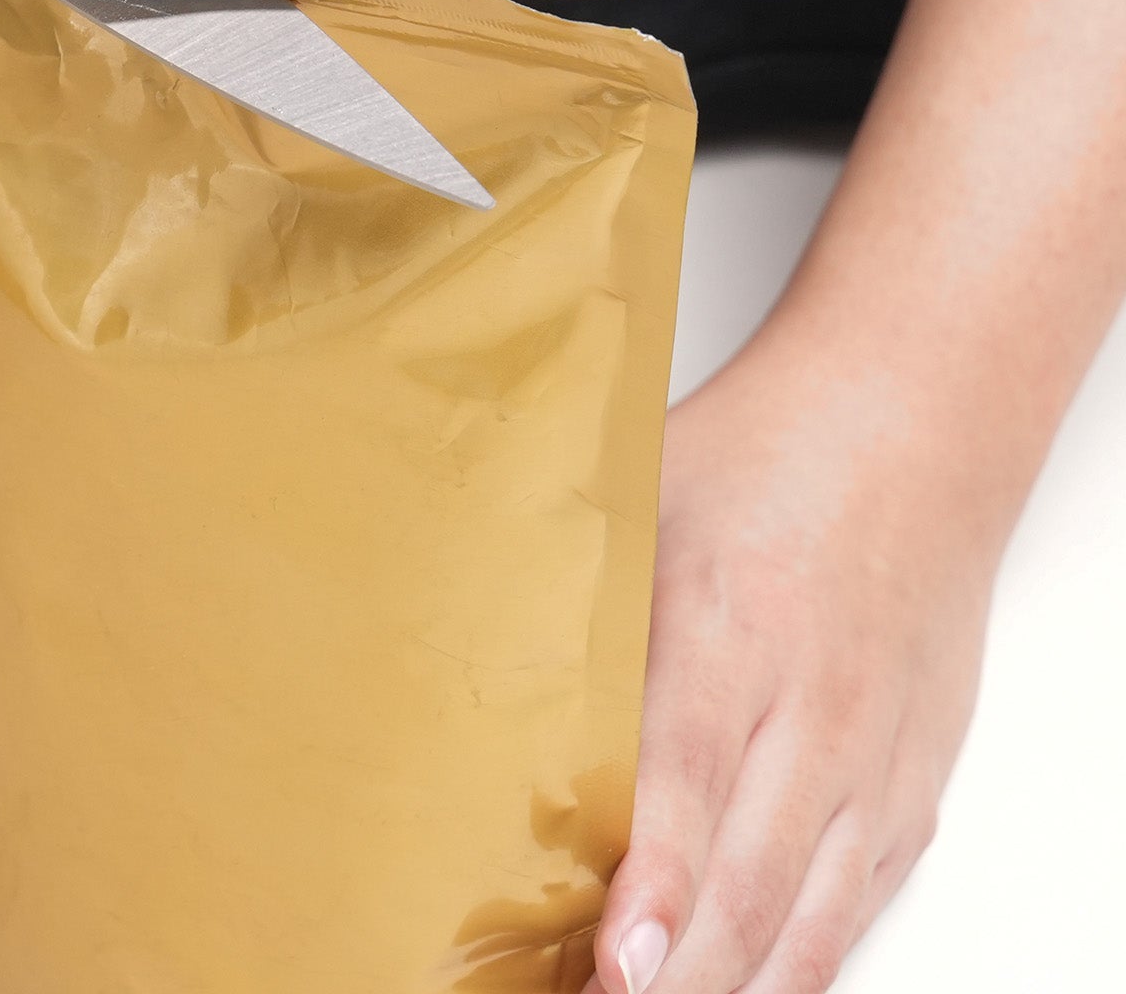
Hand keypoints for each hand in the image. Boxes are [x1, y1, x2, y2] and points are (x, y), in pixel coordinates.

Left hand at [587, 326, 1000, 993]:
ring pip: (811, 917)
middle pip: (750, 878)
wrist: (912, 432)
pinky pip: (858, 905)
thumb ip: (571, 579)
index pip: (688, 776)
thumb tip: (459, 639)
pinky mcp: (911, 786)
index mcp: (730, 623)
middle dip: (675, 969)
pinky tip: (738, 986)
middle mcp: (812, 707)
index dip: (652, 880)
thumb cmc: (763, 456)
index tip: (614, 959)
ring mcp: (873, 757)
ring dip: (730, 983)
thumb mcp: (644, 489)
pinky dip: (800, 966)